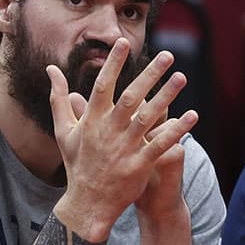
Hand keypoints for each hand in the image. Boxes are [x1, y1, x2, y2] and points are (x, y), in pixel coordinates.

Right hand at [47, 39, 195, 240]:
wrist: (86, 202)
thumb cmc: (76, 163)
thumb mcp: (63, 130)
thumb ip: (59, 98)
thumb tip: (52, 70)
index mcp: (91, 120)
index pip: (103, 85)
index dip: (114, 63)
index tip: (124, 42)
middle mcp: (108, 131)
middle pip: (131, 97)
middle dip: (150, 74)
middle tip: (167, 55)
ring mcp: (124, 148)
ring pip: (148, 118)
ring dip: (166, 97)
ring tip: (182, 77)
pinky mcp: (139, 166)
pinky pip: (160, 145)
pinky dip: (176, 130)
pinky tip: (192, 116)